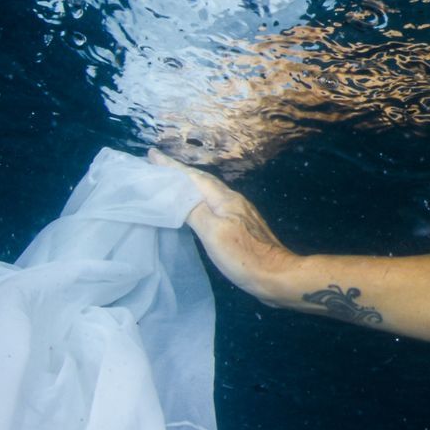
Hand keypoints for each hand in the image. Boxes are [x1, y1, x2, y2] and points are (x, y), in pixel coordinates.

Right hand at [148, 148, 297, 304]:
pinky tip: (195, 207)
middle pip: (202, 181)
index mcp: (225, 199)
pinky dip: (200, 200)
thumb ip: (194, 211)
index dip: (172, 167)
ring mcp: (239, 213)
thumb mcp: (214, 233)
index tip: (153, 155)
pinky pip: (215, 205)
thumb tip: (177, 195)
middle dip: (180, 173)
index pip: (194, 177)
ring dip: (190, 185)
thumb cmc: (244, 256)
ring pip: (209, 192)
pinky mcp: (242, 226)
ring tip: (173, 183)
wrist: (276, 274)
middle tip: (159, 166)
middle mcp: (234, 201)